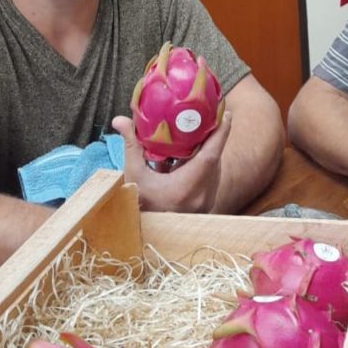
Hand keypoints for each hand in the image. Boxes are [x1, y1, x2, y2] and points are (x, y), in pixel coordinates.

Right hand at [111, 111, 231, 212]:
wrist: (142, 234)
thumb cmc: (138, 204)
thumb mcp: (134, 175)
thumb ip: (131, 146)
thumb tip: (120, 120)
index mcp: (187, 186)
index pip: (211, 155)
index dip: (220, 133)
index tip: (227, 113)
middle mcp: (202, 194)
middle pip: (214, 158)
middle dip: (213, 137)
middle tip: (209, 116)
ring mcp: (206, 200)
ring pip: (213, 168)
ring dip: (207, 150)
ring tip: (200, 130)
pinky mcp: (205, 202)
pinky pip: (208, 177)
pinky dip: (201, 164)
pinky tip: (188, 154)